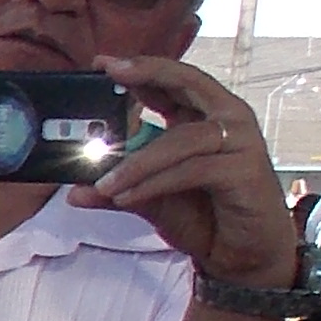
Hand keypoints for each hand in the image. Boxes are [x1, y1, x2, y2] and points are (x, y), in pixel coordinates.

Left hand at [76, 55, 302, 294]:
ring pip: (180, 140)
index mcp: (204, 118)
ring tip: (104, 184)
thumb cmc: (206, 220)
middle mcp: (227, 120)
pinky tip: (128, 197)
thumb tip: (75, 190)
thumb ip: (118, 190)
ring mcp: (240, 142)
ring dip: (136, 163)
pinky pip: (191, 169)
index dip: (140, 68)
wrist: (244, 257)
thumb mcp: (151, 201)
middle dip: (148, 74)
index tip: (102, 63)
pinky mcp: (245, 170)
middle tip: (112, 73)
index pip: (172, 82)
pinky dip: (155, 183)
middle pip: (188, 82)